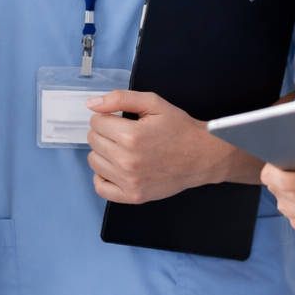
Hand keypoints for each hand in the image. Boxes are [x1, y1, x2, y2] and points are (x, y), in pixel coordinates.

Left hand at [84, 90, 260, 202]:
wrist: (203, 156)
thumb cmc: (180, 129)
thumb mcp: (154, 103)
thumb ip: (120, 98)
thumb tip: (91, 104)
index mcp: (131, 136)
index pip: (96, 122)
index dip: (108, 117)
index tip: (121, 120)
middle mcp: (126, 161)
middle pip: (93, 140)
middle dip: (106, 132)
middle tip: (125, 133)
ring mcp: (129, 182)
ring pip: (94, 161)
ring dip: (104, 152)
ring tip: (123, 149)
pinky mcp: (133, 196)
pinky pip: (101, 188)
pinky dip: (103, 176)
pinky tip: (114, 167)